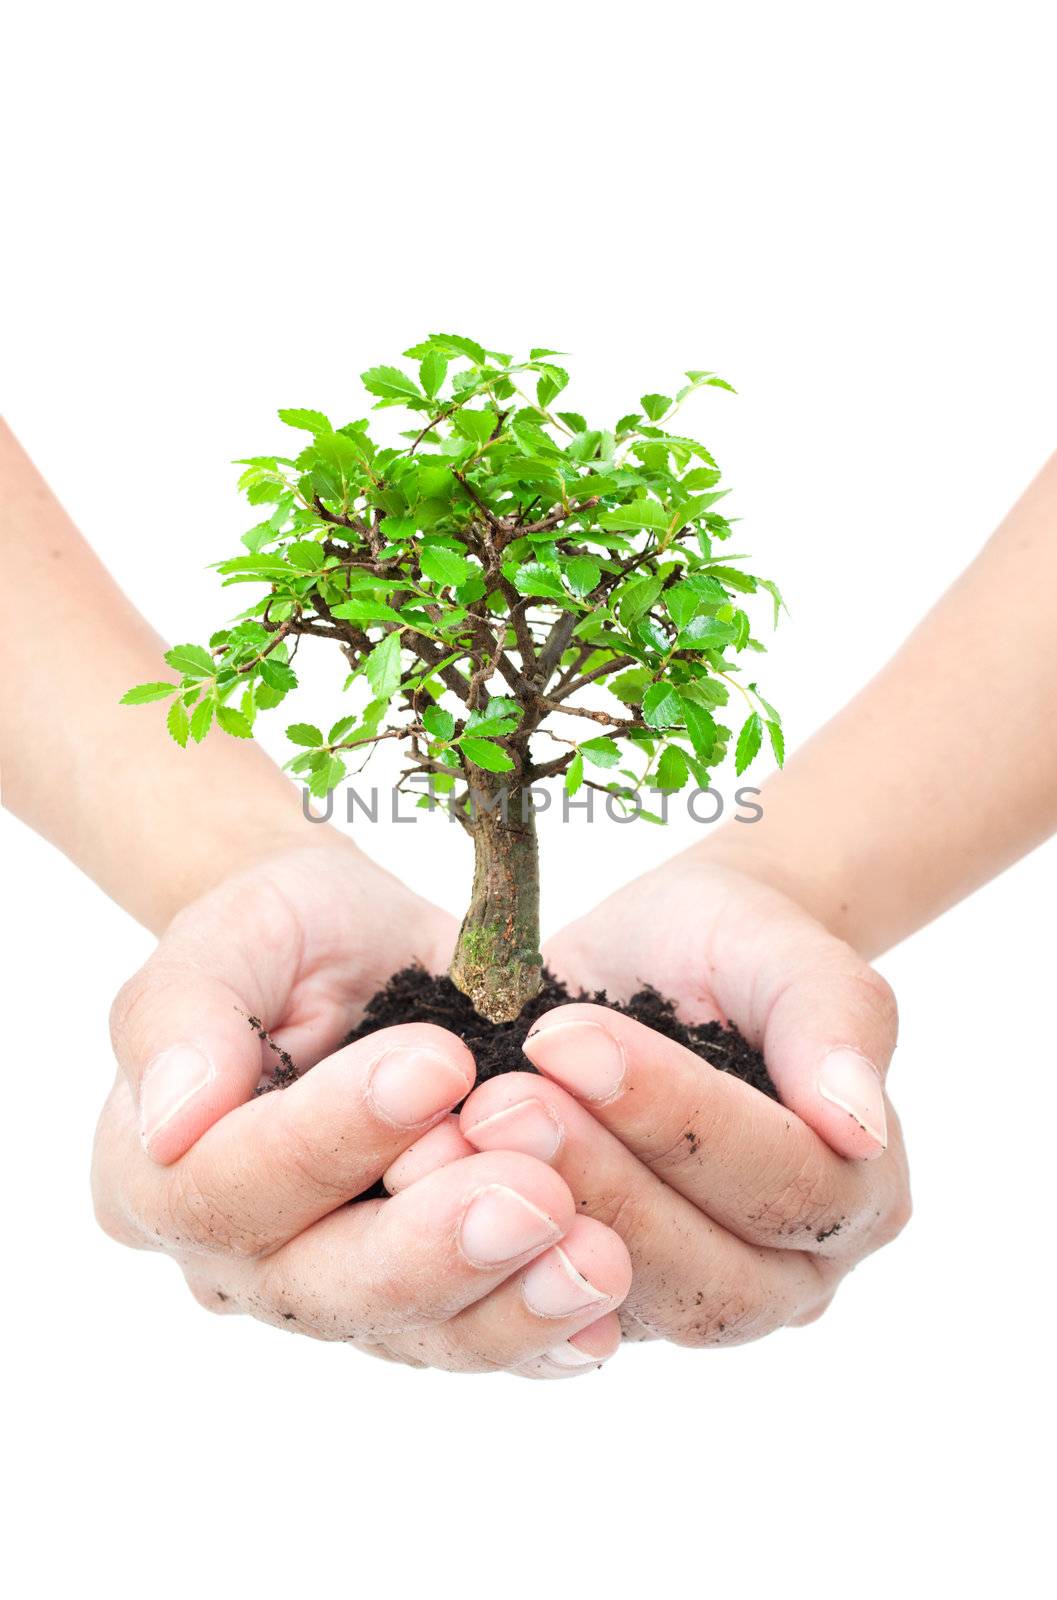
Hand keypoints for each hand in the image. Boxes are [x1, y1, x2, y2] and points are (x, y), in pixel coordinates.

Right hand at [93, 840, 630, 1375]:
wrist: (366, 953)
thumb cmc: (289, 933)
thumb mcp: (234, 931)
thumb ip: (186, 1011)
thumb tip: (172, 1118)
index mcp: (154, 1175)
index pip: (229, 1184)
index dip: (330, 1137)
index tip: (436, 1066)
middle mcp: (236, 1261)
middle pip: (320, 1289)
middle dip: (431, 1247)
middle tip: (533, 1194)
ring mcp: (333, 1293)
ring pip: (413, 1335)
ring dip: (507, 1305)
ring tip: (595, 1259)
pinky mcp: (424, 1305)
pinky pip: (479, 1340)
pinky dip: (544, 1336)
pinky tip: (603, 1316)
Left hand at [455, 855, 910, 1345]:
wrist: (665, 959)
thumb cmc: (736, 945)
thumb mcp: (786, 950)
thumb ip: (833, 1021)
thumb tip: (857, 1121)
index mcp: (861, 1193)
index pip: (779, 1178)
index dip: (673, 1114)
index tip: (566, 1035)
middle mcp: (792, 1275)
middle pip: (705, 1266)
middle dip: (595, 1179)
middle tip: (499, 1101)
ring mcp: (696, 1303)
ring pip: (622, 1300)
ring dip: (537, 1218)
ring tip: (466, 1132)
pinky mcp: (604, 1305)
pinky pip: (548, 1303)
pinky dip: (491, 1250)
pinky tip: (431, 1179)